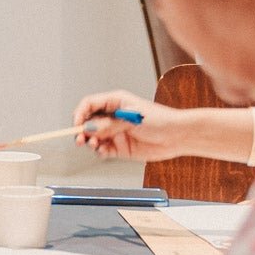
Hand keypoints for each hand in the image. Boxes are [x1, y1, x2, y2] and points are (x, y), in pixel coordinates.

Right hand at [71, 89, 187, 161]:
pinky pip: (103, 150)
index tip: (77, 124)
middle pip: (88, 122)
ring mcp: (115, 132)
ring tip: (95, 144)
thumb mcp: (132, 118)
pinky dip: (100, 151)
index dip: (80, 113)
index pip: (89, 104)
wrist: (178, 137)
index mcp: (114, 102)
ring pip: (93, 137)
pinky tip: (103, 151)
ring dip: (90, 141)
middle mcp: (112, 117)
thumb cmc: (161, 120)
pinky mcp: (120, 148)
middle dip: (82, 130)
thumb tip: (90, 128)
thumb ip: (109, 124)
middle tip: (80, 138)